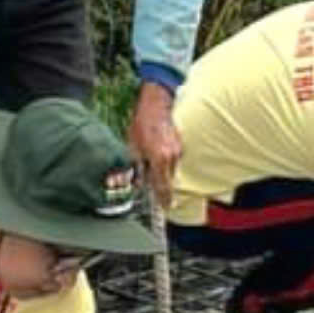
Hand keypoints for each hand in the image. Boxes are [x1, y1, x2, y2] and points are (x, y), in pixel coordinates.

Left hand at [129, 82, 181, 199]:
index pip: (163, 188)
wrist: (156, 103)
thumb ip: (136, 168)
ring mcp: (179, 150)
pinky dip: (166, 161)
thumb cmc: (142, 123)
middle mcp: (172, 157)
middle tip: (152, 187)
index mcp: (160, 160)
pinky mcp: (181, 145)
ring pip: (170, 170)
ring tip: (150, 162)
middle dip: (160, 185)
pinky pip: (173, 160)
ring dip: (162, 172)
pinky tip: (157, 153)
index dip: (163, 201)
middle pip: (168, 181)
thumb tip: (137, 183)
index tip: (164, 209)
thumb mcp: (132, 147)